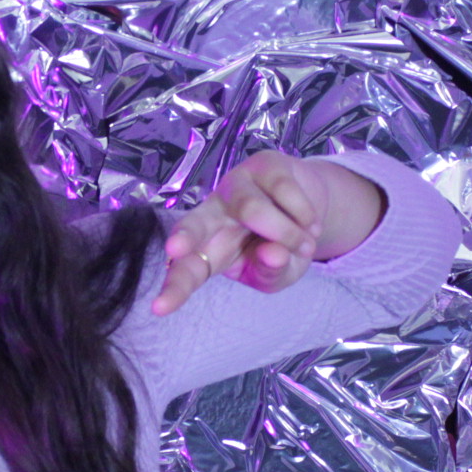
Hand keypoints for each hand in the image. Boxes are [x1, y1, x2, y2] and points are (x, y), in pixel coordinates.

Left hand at [152, 151, 331, 314]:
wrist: (311, 211)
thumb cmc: (283, 247)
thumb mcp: (280, 274)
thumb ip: (272, 272)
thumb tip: (273, 252)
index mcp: (209, 248)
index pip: (187, 270)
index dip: (175, 288)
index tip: (160, 308)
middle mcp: (214, 213)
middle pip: (193, 224)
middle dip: (184, 236)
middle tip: (176, 249)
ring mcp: (235, 184)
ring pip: (254, 210)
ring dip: (289, 235)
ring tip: (306, 245)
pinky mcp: (262, 164)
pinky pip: (284, 192)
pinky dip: (305, 216)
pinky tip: (310, 223)